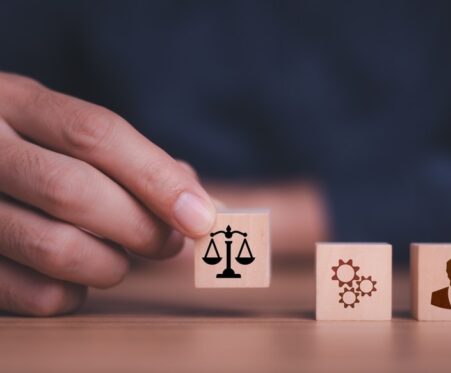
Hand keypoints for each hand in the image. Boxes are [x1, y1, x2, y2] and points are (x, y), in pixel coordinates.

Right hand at [0, 72, 216, 314]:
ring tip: (120, 260)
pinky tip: (76, 277)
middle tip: (169, 244)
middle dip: (141, 227)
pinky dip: (74, 294)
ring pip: (54, 248)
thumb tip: (200, 206)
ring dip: (111, 265)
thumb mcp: (64, 132)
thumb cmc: (34, 154)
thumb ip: (132, 159)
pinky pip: (36, 294)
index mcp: (14, 103)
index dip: (157, 178)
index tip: (201, 217)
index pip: (94, 134)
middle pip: (73, 191)